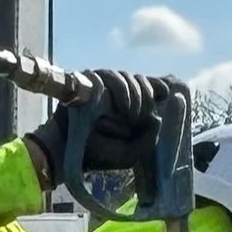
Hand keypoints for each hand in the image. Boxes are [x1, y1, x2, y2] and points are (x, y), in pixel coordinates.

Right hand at [30, 71, 181, 198]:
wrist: (65, 153)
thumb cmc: (96, 154)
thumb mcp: (129, 154)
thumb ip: (147, 141)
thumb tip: (157, 119)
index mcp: (125, 104)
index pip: (146, 86)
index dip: (157, 85)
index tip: (166, 93)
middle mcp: (114, 92)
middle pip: (140, 79)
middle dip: (146, 97)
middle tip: (141, 116)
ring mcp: (100, 84)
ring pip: (128, 76)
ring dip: (135, 95)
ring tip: (132, 115)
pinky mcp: (88, 80)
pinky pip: (110, 76)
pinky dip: (122, 91)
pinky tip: (124, 108)